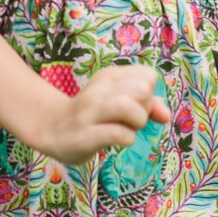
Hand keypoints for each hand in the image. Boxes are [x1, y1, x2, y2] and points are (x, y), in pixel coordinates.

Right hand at [30, 64, 170, 165]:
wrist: (52, 129)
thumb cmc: (94, 116)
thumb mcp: (120, 102)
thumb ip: (148, 105)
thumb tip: (166, 116)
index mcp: (108, 76)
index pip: (148, 75)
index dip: (149, 93)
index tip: (136, 105)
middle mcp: (98, 89)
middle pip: (141, 88)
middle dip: (146, 107)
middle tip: (133, 119)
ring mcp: (89, 112)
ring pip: (128, 106)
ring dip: (137, 121)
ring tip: (129, 128)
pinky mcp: (85, 135)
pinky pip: (119, 134)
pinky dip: (128, 139)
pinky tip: (119, 140)